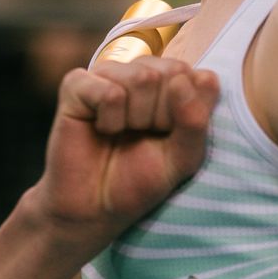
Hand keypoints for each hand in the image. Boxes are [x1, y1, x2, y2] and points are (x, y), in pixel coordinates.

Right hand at [30, 58, 217, 257]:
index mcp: (174, 83)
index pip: (200, 78)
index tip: (170, 137)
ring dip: (135, 119)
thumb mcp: (183, 158)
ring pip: (142, 78)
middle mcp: (142, 70)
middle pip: (171, 73)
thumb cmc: (140, 180)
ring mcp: (108, 74)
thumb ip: (195, 121)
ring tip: (121, 134)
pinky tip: (101, 129)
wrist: (95, 208)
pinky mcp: (77, 84)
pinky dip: (110, 120)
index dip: (189, 115)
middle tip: (142, 136)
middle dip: (161, 116)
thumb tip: (188, 79)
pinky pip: (109, 92)